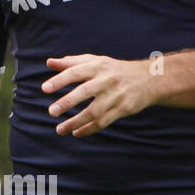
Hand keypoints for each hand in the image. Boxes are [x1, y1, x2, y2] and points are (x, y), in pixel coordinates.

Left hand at [42, 53, 157, 136]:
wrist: (149, 79)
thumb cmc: (114, 69)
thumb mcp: (95, 61)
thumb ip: (71, 62)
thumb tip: (49, 62)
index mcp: (97, 66)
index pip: (75, 72)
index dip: (60, 80)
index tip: (44, 89)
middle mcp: (106, 80)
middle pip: (85, 91)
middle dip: (67, 102)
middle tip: (51, 112)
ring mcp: (116, 95)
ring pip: (94, 111)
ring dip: (76, 122)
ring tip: (60, 130)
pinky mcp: (124, 108)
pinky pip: (104, 121)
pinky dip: (89, 129)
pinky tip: (76, 133)